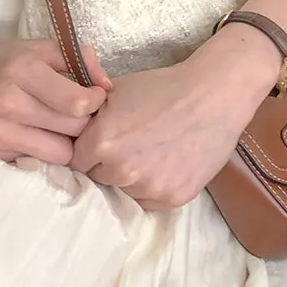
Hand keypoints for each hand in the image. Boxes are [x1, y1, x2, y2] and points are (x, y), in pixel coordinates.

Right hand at [0, 30, 105, 165]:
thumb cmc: (1, 60)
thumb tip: (108, 86)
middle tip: (82, 115)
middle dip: (85, 124)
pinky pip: (37, 161)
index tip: (95, 97)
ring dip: (68, 143)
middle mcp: (10, 102)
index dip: (95, 102)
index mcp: (24, 70)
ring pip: (59, 153)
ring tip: (62, 128)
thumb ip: (78, 58)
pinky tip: (40, 137)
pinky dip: (45, 152)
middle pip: (72, 131)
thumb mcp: (38, 47)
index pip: (77, 102)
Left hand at [79, 24, 265, 212]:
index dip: (87, 149)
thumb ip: (91, 117)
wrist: (212, 96)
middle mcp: (121, 170)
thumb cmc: (163, 87)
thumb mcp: (117, 92)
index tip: (99, 142)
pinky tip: (165, 162)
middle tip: (128, 144)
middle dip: (107, 163)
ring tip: (150, 152)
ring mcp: (148, 188)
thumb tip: (74, 132)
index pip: (76, 161)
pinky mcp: (172, 199)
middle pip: (99, 178)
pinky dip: (152, 186)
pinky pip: (149, 200)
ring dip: (130, 177)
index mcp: (101, 142)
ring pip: (125, 191)